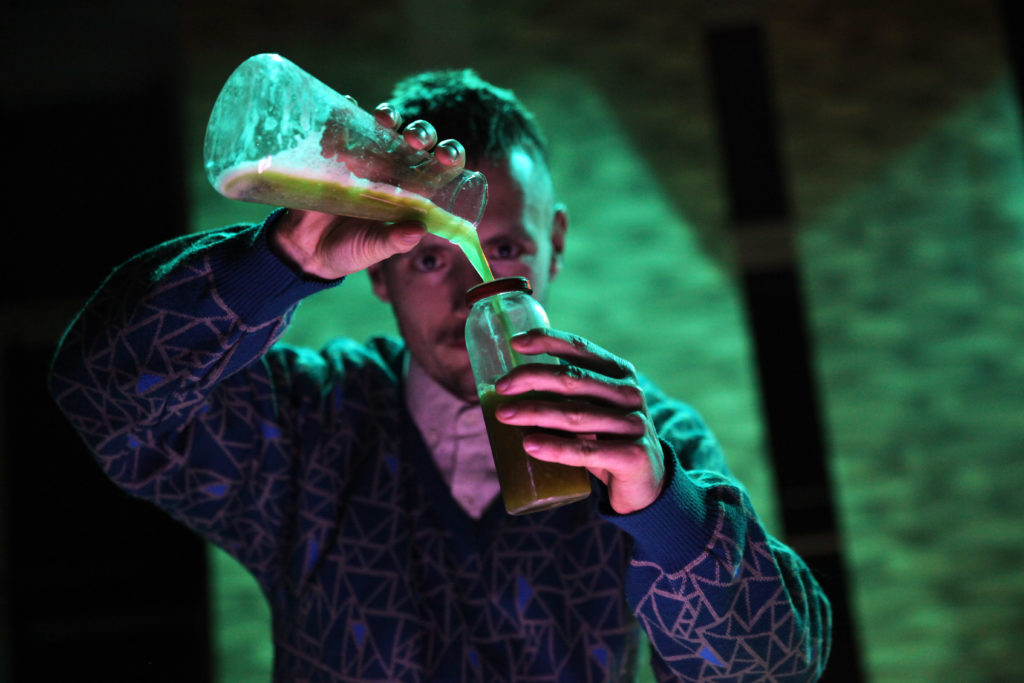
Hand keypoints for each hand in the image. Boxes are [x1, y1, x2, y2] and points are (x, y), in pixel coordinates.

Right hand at [271, 101, 464, 279]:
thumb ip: (394, 241)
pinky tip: (349, 105)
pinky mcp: (337, 152)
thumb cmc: (348, 251)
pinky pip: (345, 124)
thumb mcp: (372, 250)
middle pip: (415, 141)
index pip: (439, 169)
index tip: (444, 156)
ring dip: (389, 116)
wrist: (304, 249)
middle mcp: (393, 171)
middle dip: (421, 132)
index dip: (448, 157)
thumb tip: (419, 230)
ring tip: (384, 120)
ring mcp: (366, 159)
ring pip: (385, 127)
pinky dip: (348, 110)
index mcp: (411, 193)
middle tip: (413, 139)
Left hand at [493, 328, 664, 513]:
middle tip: (500, 387)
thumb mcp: (594, 408)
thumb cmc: (608, 439)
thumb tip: (509, 387)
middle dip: (531, 379)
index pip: (581, 349)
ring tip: (502, 415)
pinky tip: (529, 445)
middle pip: (572, 380)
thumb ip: (567, 394)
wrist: (648, 483)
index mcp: (620, 373)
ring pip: (575, 415)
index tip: (515, 343)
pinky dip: (555, 447)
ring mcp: (633, 425)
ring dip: (534, 413)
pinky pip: (586, 450)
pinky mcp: (633, 456)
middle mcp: (629, 394)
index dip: (547, 341)